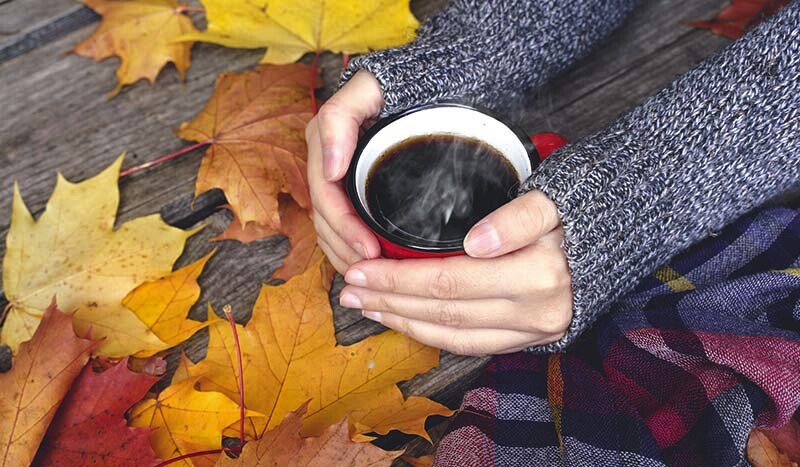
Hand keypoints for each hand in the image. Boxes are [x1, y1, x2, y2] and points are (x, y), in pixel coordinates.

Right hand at [306, 71, 384, 274]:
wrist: (422, 78)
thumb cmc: (398, 84)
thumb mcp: (366, 90)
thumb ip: (339, 118)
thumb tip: (329, 167)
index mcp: (324, 143)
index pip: (326, 198)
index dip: (344, 229)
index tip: (370, 250)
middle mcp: (326, 162)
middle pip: (324, 221)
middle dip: (345, 250)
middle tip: (375, 273)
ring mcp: (337, 177)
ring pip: (329, 229)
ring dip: (345, 256)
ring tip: (372, 278)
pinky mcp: (352, 188)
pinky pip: (340, 226)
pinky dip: (349, 249)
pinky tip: (368, 265)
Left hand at [338, 190, 573, 355]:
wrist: (618, 237)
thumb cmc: (579, 211)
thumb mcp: (554, 199)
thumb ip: (517, 217)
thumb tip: (475, 243)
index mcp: (538, 274)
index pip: (449, 281)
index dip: (399, 279)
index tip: (361, 270)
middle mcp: (536, 312)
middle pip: (444, 311)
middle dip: (390, 302)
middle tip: (350, 291)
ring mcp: (534, 331)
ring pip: (453, 335)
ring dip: (404, 323)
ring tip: (367, 307)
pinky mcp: (531, 340)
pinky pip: (473, 346)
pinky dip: (433, 337)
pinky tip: (406, 322)